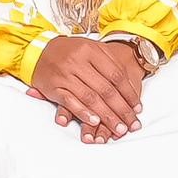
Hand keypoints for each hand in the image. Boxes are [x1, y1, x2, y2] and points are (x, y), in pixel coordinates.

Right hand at [24, 33, 147, 141]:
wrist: (40, 50)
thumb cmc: (71, 52)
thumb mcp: (92, 48)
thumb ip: (110, 64)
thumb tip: (130, 89)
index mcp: (91, 50)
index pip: (116, 76)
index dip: (128, 94)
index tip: (137, 108)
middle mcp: (78, 62)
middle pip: (106, 90)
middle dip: (121, 110)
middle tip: (131, 124)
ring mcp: (64, 74)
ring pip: (90, 98)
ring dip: (106, 116)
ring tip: (118, 128)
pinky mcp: (52, 86)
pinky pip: (70, 102)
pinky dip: (83, 113)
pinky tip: (94, 122)